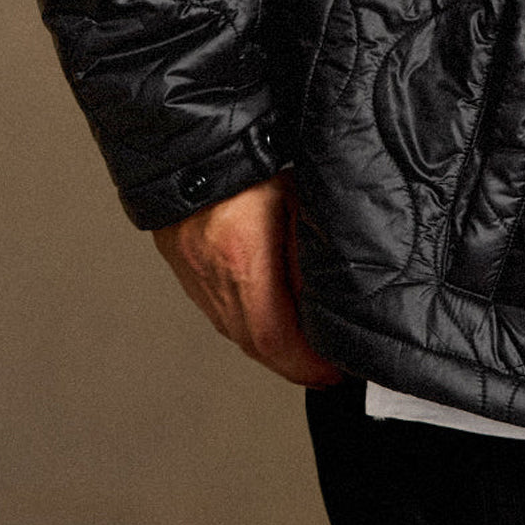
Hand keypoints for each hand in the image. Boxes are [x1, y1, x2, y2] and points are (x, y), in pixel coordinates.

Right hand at [153, 169, 342, 388]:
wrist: (189, 151)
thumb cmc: (244, 166)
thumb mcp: (294, 198)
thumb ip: (313, 244)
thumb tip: (334, 292)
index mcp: (243, 262)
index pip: (277, 340)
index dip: (308, 365)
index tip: (335, 372)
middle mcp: (216, 284)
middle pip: (258, 346)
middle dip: (296, 363)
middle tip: (328, 367)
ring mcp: (199, 284)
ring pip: (240, 333)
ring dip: (275, 347)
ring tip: (308, 347)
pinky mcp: (191, 276)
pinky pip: (225, 314)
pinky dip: (253, 325)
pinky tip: (275, 317)